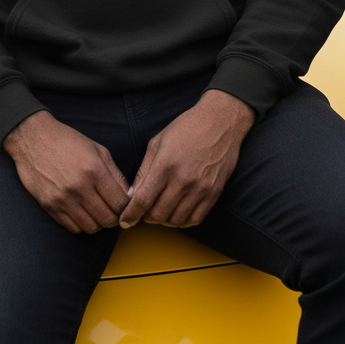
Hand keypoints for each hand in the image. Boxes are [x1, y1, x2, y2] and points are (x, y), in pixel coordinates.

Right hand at [3, 111, 130, 233]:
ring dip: (98, 223)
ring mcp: (63, 199)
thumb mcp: (97, 150)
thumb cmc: (67, 141)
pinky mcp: (50, 206)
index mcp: (94, 170)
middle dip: (114, 218)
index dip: (126, 207)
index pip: (121, 203)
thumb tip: (130, 196)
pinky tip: (81, 212)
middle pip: (108, 219)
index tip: (124, 205)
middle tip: (111, 210)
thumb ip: (116, 174)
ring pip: (91, 227)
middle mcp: (80, 187)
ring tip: (96, 211)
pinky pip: (73, 228)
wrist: (33, 138)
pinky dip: (81, 224)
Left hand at [119, 89, 254, 229]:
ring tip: (160, 211)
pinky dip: (183, 221)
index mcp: (165, 165)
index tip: (124, 221)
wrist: (220, 122)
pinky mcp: (214, 193)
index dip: (131, 215)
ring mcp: (200, 188)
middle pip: (158, 214)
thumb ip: (144, 171)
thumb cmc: (186, 128)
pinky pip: (195, 219)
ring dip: (164, 221)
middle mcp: (182, 180)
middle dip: (146, 218)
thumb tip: (132, 195)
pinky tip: (177, 213)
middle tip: (143, 212)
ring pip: (176, 220)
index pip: (143, 200)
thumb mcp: (157, 143)